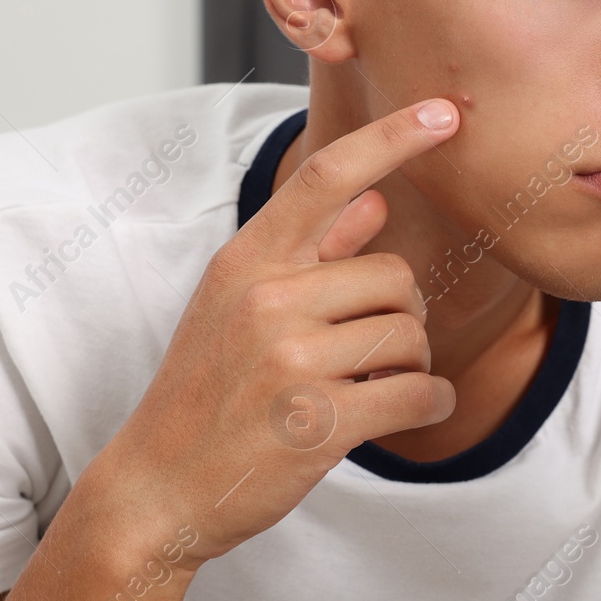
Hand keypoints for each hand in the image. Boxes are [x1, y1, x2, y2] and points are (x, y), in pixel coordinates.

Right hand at [85, 98, 462, 565]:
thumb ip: (310, 251)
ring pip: (411, 337)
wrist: (156, 488)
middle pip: (396, 278)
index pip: (326, 176)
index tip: (443, 112)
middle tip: (370, 352)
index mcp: (246, 261)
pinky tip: (410, 412)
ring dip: (411, 367)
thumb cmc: (205, 393)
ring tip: (370, 389)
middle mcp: (266, 299)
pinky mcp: (319, 423)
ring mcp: (290, 361)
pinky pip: (420, 394)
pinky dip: (430, 405)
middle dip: (402, 317)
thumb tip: (373, 200)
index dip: (391, 138)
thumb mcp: (236, 307)